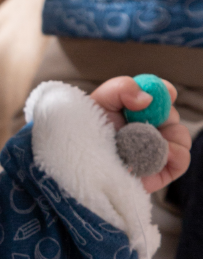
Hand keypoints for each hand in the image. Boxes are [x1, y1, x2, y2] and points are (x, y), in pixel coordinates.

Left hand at [88, 77, 191, 193]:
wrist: (78, 164)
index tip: (165, 93)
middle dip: (161, 116)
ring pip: (180, 136)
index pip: (162, 94)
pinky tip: (160, 152)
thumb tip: (146, 99)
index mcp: (138, 108)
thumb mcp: (100, 101)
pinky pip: (182, 160)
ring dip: (168, 135)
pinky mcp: (161, 171)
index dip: (165, 92)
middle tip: (141, 121)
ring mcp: (156, 149)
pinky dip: (175, 153)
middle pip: (171, 115)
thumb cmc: (85, 130)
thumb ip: (121, 88)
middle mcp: (150, 127)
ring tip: (146, 141)